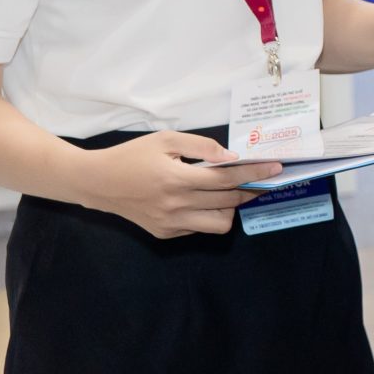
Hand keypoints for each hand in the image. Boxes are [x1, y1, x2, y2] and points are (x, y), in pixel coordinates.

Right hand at [77, 130, 280, 238]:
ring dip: (231, 208)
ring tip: (229, 192)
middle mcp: (176, 206)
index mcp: (177, 180)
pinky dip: (208, 215)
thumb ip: (202, 147)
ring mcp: (170, 224)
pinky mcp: (165, 234)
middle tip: (263, 179)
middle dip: (251, 189)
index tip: (276, 168)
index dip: (256, 173)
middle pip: (229, 202)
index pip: (227, 179)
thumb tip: (232, 158)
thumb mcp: (166, 139)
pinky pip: (199, 228)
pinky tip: (201, 200)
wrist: (97, 183)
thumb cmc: (132, 156)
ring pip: (219, 223)